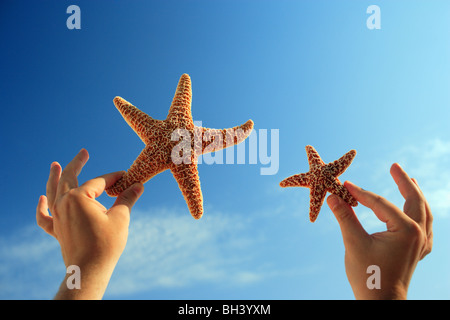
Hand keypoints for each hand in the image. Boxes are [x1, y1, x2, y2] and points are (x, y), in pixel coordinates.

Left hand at [36, 149, 143, 298]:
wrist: (89, 269)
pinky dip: (41, 207)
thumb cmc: (106, 243)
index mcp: (79, 197)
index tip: (126, 176)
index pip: (98, 181)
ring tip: (55, 165)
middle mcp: (64, 203)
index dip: (114, 177)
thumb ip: (127, 198)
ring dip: (54, 177)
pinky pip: (44, 216)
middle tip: (84, 152)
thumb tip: (139, 185)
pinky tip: (42, 198)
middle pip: (70, 178)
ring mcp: (57, 216)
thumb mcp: (121, 217)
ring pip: (53, 192)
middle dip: (78, 163)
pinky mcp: (56, 229)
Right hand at [327, 163, 432, 298]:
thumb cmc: (368, 274)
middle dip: (404, 182)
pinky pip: (425, 227)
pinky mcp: (417, 252)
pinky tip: (416, 211)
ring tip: (409, 180)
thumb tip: (332, 196)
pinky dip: (421, 214)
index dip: (362, 192)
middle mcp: (418, 235)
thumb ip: (345, 216)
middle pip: (415, 201)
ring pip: (424, 213)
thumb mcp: (353, 242)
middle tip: (394, 165)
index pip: (382, 204)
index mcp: (406, 231)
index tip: (345, 184)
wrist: (380, 303)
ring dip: (416, 195)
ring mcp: (421, 244)